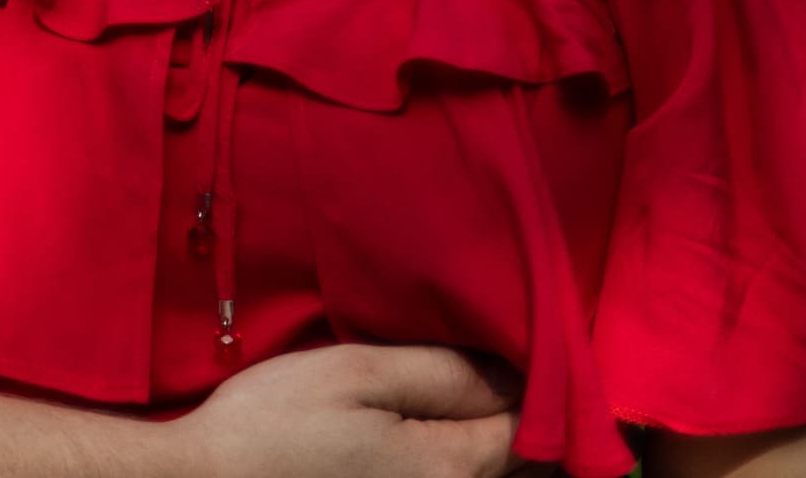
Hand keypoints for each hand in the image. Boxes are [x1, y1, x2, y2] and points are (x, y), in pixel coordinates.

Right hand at [173, 343, 516, 477]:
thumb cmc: (272, 425)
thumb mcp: (353, 374)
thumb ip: (441, 373)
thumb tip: (519, 372)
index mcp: (449, 467)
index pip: (530, 424)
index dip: (534, 380)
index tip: (515, 340)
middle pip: (525, 462)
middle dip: (523, 413)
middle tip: (504, 365)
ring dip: (502, 442)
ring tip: (481, 397)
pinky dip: (471, 461)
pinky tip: (444, 434)